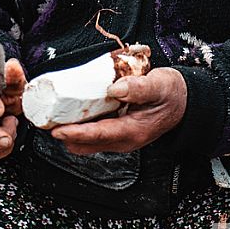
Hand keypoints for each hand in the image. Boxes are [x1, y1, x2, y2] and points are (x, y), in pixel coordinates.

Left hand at [50, 67, 186, 154]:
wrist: (184, 102)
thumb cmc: (172, 93)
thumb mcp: (159, 85)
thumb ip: (138, 87)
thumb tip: (114, 88)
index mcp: (132, 130)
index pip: (98, 135)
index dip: (75, 134)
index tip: (56, 130)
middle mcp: (123, 140)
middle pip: (86, 144)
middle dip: (65, 135)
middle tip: (45, 121)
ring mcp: (120, 138)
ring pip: (88, 142)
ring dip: (70, 133)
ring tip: (52, 117)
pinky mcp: (118, 132)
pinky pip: (94, 135)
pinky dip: (80, 128)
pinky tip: (71, 113)